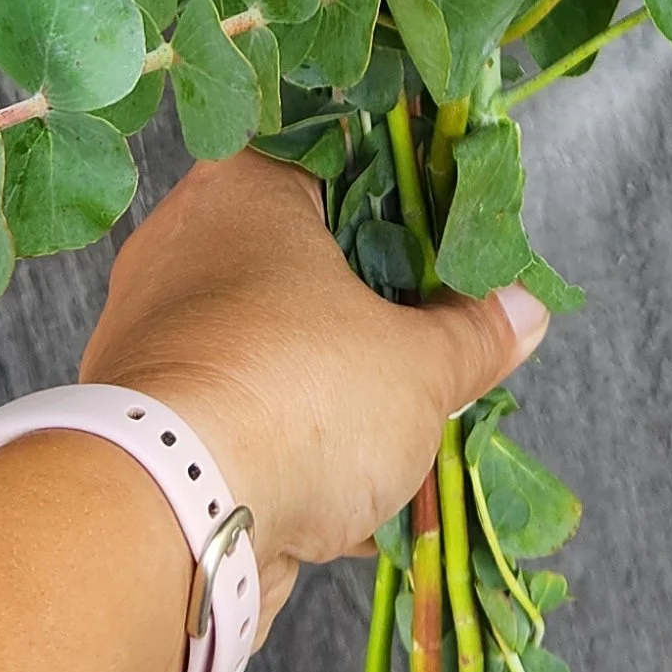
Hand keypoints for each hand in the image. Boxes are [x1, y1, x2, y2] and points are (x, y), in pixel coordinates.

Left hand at [80, 152, 548, 630]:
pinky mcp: (149, 420)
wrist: (168, 519)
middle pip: (298, 255)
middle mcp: (184, 244)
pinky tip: (347, 493)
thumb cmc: (295, 398)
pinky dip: (287, 444)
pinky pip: (236, 411)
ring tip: (401, 423)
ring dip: (331, 384)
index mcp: (244, 189)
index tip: (449, 227)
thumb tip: (522, 310)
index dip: (397, 187)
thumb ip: (473, 335)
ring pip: (269, 341)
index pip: (329, 151)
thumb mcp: (417, 366)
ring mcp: (156, 334)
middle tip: (437, 330)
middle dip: (370, 304)